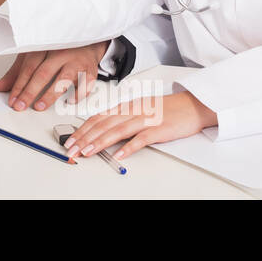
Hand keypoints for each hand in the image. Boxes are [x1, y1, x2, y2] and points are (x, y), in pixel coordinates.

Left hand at [0, 41, 109, 111]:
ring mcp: (76, 62)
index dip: (19, 85)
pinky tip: (69, 101)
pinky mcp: (90, 70)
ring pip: (63, 79)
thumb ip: (16, 74)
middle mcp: (60, 54)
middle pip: (43, 73)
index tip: (12, 100)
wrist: (86, 42)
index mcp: (44, 48)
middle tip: (20, 106)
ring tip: (39, 106)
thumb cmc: (57, 51)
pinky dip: (78, 94)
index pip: (28, 68)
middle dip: (30, 92)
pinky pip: (85, 84)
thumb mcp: (33, 57)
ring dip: (50, 94)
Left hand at [64, 91, 217, 160]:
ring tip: (87, 152)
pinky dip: (129, 147)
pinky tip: (119, 155)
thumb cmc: (165, 109)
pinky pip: (141, 139)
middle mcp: (132, 111)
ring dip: (100, 142)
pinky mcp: (159, 129)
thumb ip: (122, 118)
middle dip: (84, 137)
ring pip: (117, 130)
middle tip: (71, 149)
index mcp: (125, 106)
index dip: (81, 129)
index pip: (98, 118)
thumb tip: (101, 130)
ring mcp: (145, 120)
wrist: (192, 105)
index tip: (69, 140)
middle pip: (103, 124)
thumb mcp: (139, 109)